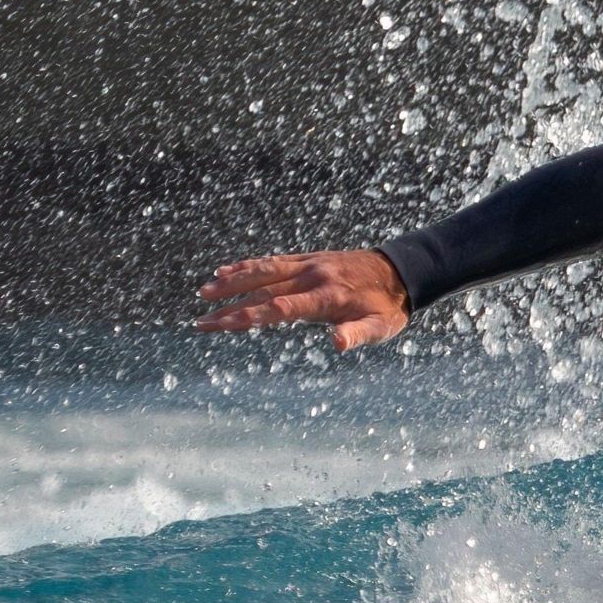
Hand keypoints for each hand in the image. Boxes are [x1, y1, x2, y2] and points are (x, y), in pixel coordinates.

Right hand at [195, 249, 411, 351]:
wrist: (401, 271)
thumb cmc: (389, 307)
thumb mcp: (380, 327)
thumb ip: (358, 334)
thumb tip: (337, 345)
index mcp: (326, 296)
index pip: (279, 307)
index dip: (248, 316)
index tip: (220, 324)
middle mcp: (313, 276)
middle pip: (263, 291)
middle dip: (230, 305)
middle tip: (201, 319)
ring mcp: (309, 264)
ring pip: (264, 270)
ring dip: (233, 281)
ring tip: (205, 291)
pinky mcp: (309, 258)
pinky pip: (274, 260)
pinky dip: (249, 265)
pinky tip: (227, 271)